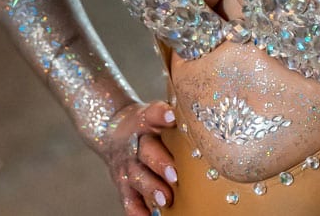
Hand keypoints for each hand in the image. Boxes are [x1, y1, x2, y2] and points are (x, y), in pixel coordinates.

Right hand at [102, 100, 179, 214]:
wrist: (113, 132)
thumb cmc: (148, 125)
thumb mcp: (156, 114)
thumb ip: (176, 117)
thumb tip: (205, 117)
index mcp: (145, 121)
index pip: (152, 114)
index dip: (161, 115)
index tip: (172, 117)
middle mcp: (134, 143)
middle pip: (145, 151)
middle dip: (160, 162)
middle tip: (175, 174)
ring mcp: (127, 166)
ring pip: (137, 177)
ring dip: (151, 188)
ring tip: (165, 199)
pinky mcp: (123, 185)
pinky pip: (128, 200)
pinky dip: (137, 211)